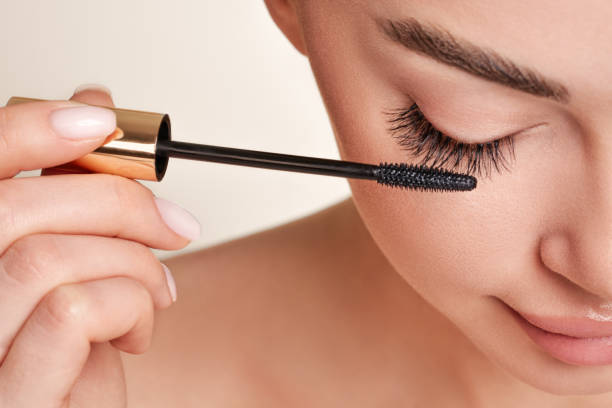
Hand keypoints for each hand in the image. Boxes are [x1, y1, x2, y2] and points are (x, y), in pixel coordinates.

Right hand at [0, 85, 200, 406]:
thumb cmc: (74, 357)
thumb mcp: (75, 268)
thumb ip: (72, 192)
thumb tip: (92, 109)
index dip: (27, 127)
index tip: (99, 120)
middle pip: (16, 208)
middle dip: (119, 203)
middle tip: (174, 227)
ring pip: (47, 256)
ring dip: (133, 267)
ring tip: (157, 293)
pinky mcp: (11, 399)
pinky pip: (72, 310)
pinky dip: (131, 307)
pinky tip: (138, 333)